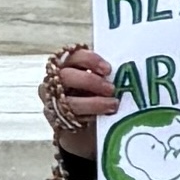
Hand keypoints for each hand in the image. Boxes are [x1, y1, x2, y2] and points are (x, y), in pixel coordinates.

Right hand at [39, 45, 116, 159]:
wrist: (86, 124)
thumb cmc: (96, 94)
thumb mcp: (99, 80)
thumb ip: (104, 74)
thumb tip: (126, 70)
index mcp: (67, 65)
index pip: (74, 55)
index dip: (90, 60)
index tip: (108, 69)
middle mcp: (55, 81)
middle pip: (66, 76)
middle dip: (90, 81)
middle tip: (111, 89)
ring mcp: (53, 101)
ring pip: (67, 100)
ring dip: (92, 103)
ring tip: (112, 105)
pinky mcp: (56, 120)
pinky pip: (68, 118)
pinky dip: (86, 117)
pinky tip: (99, 118)